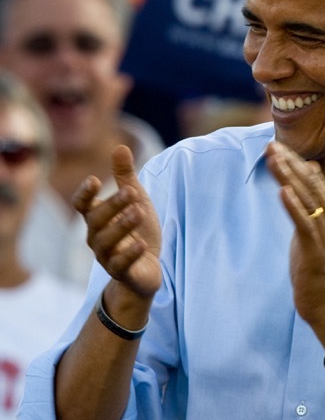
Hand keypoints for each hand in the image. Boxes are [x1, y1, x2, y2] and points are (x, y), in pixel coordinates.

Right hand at [73, 145, 161, 299]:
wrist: (147, 270)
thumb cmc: (138, 232)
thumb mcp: (137, 202)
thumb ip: (126, 178)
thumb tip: (120, 147)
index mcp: (98, 219)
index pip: (83, 205)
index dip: (85, 194)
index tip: (94, 180)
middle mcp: (97, 237)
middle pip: (96, 220)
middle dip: (113, 205)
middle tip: (131, 191)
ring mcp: (107, 256)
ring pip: (106, 242)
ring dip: (122, 226)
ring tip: (139, 213)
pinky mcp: (121, 273)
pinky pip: (120, 264)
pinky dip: (129, 254)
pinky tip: (142, 244)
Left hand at [265, 141, 324, 324]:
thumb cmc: (317, 265)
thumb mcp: (316, 229)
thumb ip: (314, 202)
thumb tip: (310, 170)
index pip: (314, 180)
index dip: (295, 162)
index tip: (276, 144)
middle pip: (311, 186)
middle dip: (290, 164)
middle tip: (271, 145)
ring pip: (307, 200)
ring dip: (289, 178)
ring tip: (274, 160)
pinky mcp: (316, 250)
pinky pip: (305, 224)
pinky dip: (294, 207)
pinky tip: (283, 192)